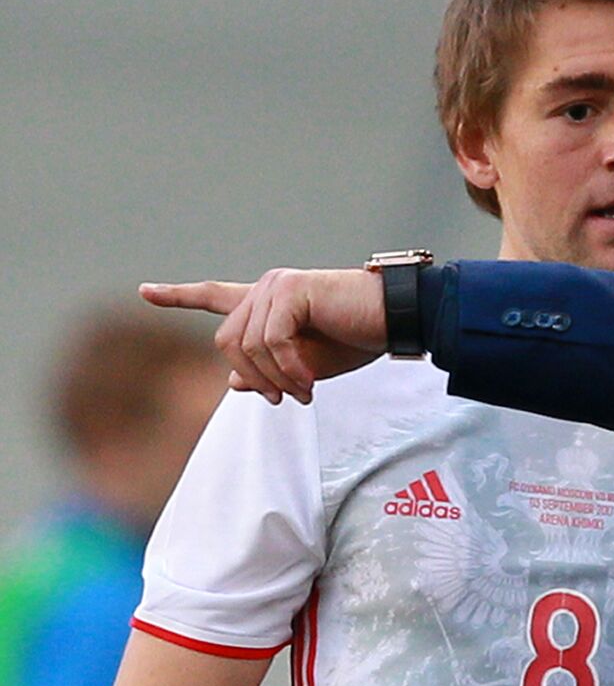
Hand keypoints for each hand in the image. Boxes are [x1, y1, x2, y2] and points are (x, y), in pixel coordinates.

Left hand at [140, 268, 386, 403]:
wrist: (395, 320)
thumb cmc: (358, 339)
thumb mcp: (306, 366)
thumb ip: (268, 371)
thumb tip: (233, 381)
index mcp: (268, 302)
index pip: (215, 296)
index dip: (178, 296)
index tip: (145, 292)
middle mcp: (267, 288)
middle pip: (228, 342)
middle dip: (255, 377)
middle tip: (285, 400)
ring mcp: (277, 285)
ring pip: (248, 346)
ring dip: (275, 379)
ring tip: (305, 392)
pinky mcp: (291, 289)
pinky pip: (271, 341)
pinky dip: (289, 369)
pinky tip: (310, 382)